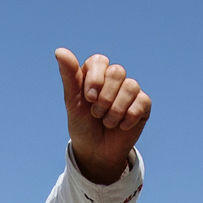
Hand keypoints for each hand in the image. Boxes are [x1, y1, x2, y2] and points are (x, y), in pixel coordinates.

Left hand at [55, 50, 149, 184]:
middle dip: (105, 97)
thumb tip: (59, 50)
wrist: (96, 151)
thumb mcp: (72, 101)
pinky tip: (121, 126)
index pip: (100, 61)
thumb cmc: (82, 124)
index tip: (88, 98)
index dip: (95, 79)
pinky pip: (142, 101)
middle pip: (117, 72)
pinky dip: (129, 116)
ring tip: (107, 122)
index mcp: (96, 73)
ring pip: (131, 86)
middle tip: (96, 114)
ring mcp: (130, 91)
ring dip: (116, 109)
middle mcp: (114, 79)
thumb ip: (69, 76)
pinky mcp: (143, 105)